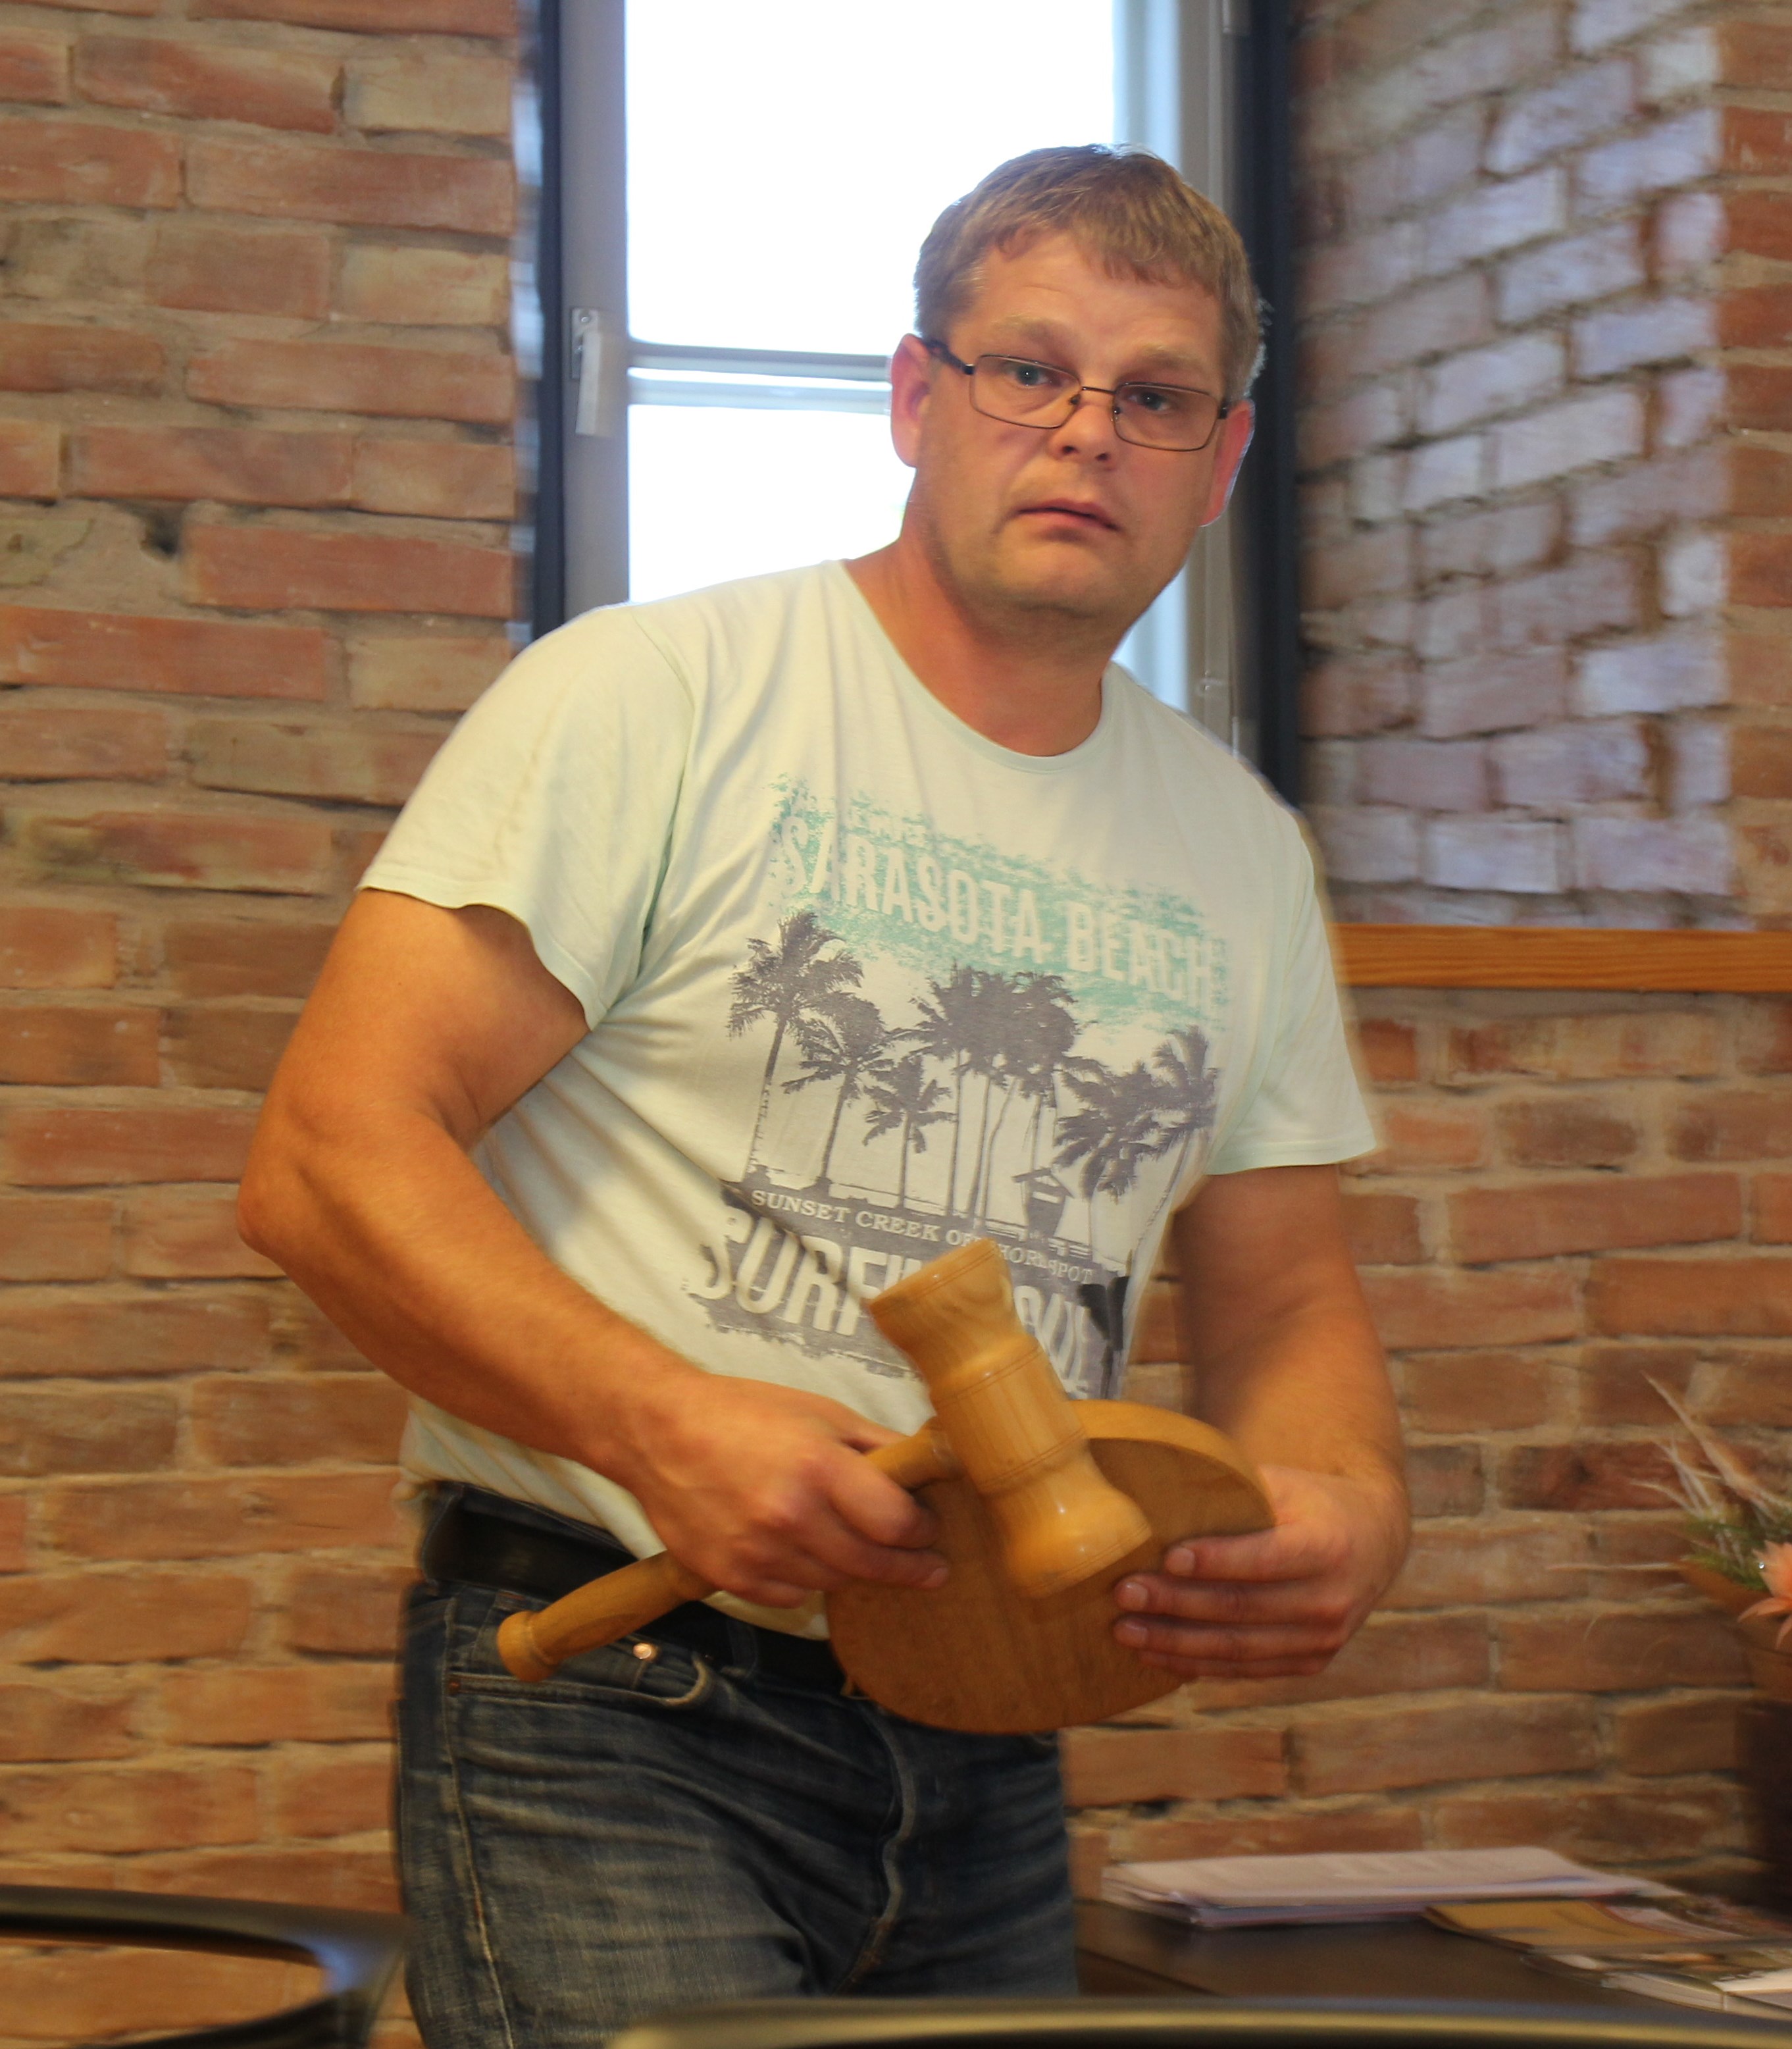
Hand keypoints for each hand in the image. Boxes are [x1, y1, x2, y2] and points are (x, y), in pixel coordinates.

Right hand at [612, 1372, 945, 1608]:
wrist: (659, 1432)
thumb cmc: (743, 1413)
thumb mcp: (819, 1411)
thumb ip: (875, 1445)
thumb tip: (926, 1467)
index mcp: (818, 1466)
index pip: (895, 1523)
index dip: (922, 1532)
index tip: (930, 1532)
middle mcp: (790, 1515)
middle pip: (871, 1564)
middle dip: (908, 1566)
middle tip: (930, 1568)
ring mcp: (758, 1553)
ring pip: (833, 1583)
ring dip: (853, 1569)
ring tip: (856, 1547)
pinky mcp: (730, 1577)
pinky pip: (791, 1596)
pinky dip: (805, 1581)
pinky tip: (802, 1552)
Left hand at [1110, 1464, 1407, 1678]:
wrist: (1374, 1541)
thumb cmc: (1313, 1503)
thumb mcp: (1287, 1483)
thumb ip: (1236, 1492)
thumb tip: (1160, 1500)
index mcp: (1329, 1546)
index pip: (1265, 1558)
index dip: (1215, 1561)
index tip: (1166, 1557)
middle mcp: (1330, 1600)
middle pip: (1241, 1608)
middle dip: (1175, 1603)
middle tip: (1124, 1593)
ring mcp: (1322, 1640)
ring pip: (1237, 1648)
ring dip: (1175, 1642)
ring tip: (1124, 1631)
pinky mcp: (1310, 1663)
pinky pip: (1245, 1669)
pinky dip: (1197, 1665)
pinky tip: (1155, 1654)